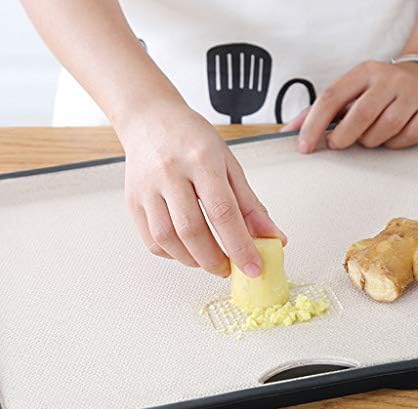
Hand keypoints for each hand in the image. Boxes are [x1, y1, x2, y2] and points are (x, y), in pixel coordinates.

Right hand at [120, 102, 285, 277]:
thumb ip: (250, 204)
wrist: (150, 119)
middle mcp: (170, 173)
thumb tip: (272, 237)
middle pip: (192, 230)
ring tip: (210, 260)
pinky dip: (172, 254)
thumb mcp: (229, 164)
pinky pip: (151, 240)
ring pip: (167, 239)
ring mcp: (147, 188)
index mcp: (201, 160)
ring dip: (193, 260)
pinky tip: (187, 250)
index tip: (254, 268)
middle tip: (229, 268)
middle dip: (215, 260)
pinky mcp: (133, 201)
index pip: (223, 212)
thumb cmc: (192, 139)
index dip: (240, 246)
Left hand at [283, 60, 417, 150]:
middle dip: (343, 138)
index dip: (314, 125)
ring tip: (371, 133)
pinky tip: (392, 134)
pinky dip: (394, 144)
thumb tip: (288, 132)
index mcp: (362, 72)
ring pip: (382, 131)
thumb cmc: (377, 91)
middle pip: (359, 117)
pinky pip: (405, 139)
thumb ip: (319, 112)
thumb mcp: (349, 92)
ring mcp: (411, 94)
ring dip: (371, 141)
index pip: (331, 98)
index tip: (304, 147)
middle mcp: (388, 79)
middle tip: (340, 143)